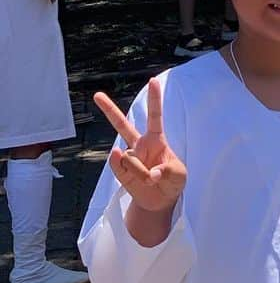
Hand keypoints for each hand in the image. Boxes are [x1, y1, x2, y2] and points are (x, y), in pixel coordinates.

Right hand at [93, 77, 186, 217]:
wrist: (160, 201)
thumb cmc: (172, 181)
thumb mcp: (179, 175)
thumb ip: (167, 171)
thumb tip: (149, 174)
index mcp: (156, 140)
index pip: (155, 116)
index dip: (154, 99)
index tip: (153, 81)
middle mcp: (139, 145)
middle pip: (121, 125)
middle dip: (109, 110)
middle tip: (96, 95)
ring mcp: (128, 157)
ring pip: (129, 158)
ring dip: (142, 172)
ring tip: (151, 180)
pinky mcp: (120, 171)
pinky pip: (119, 167)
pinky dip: (131, 175)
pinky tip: (136, 179)